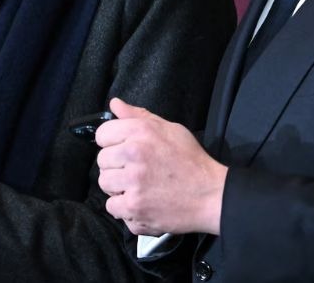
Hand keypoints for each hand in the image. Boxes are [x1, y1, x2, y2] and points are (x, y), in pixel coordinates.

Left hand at [96, 98, 227, 235]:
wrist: (211, 195)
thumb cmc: (191, 161)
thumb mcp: (169, 129)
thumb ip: (139, 116)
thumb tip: (115, 104)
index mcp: (140, 132)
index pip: (102, 134)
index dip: (111, 142)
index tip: (122, 150)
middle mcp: (133, 155)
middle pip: (102, 161)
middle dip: (115, 166)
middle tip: (135, 171)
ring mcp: (133, 183)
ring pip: (104, 184)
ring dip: (118, 188)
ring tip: (138, 187)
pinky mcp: (135, 208)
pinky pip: (112, 207)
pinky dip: (124, 208)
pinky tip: (141, 203)